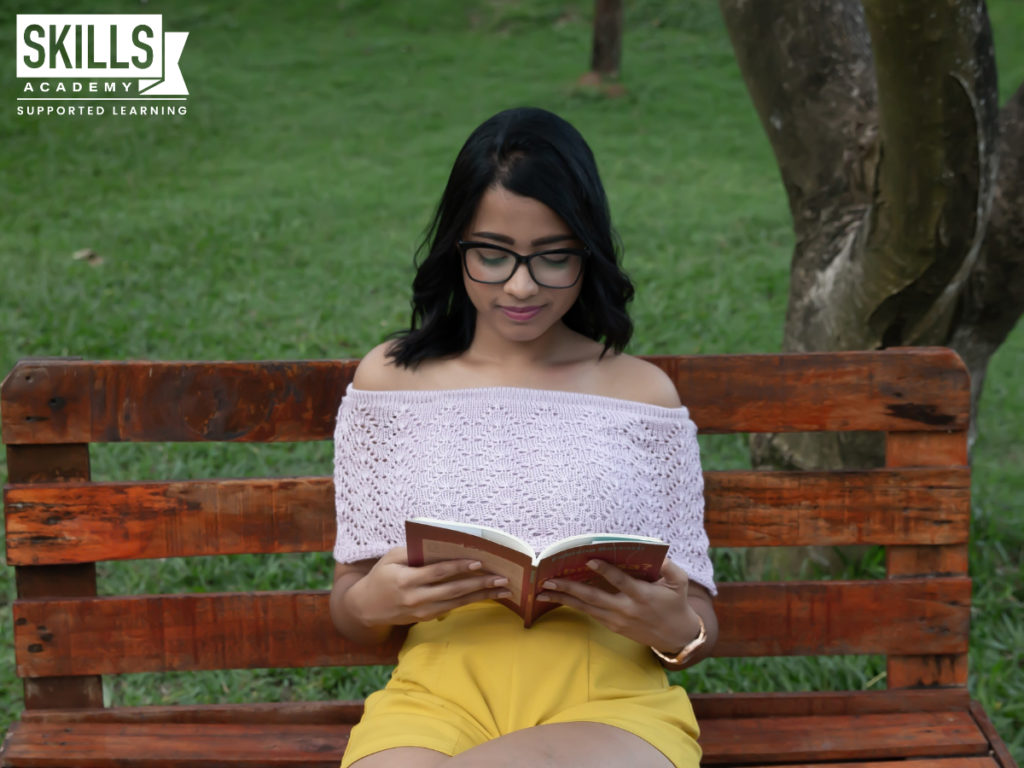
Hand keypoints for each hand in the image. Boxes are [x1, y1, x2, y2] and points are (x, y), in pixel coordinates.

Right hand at [345, 546, 511, 627]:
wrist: (365, 608)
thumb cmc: (381, 575)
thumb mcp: (391, 558)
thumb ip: (414, 552)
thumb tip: (442, 545)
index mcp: (406, 580)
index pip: (437, 572)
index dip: (458, 567)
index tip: (479, 562)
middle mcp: (416, 598)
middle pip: (453, 590)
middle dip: (479, 584)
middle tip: (502, 579)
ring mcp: (422, 611)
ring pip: (457, 603)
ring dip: (482, 596)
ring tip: (503, 590)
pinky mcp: (427, 618)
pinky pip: (452, 608)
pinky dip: (471, 601)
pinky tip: (487, 595)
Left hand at [536, 558, 701, 651]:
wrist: (676, 636)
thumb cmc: (676, 603)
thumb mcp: (679, 582)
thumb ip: (669, 566)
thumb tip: (655, 552)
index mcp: (642, 595)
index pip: (620, 581)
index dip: (605, 571)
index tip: (588, 560)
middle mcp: (626, 609)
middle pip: (593, 597)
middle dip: (569, 588)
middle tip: (548, 579)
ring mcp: (617, 620)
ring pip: (586, 608)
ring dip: (563, 598)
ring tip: (543, 590)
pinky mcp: (612, 626)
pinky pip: (589, 614)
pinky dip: (573, 605)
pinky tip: (558, 597)